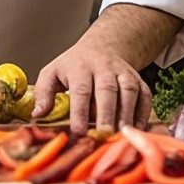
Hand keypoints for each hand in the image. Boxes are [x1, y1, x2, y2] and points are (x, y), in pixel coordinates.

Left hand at [32, 42, 151, 133]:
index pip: (80, 90)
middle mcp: (104, 68)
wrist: (102, 47)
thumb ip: (44, 93)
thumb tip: (38, 114)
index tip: (78, 132)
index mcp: (80, 67)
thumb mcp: (52, 72)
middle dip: (106, 113)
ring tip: (122, 135)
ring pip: (128, 91)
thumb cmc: (74, 66)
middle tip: (104, 135)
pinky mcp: (138, 79)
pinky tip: (136, 130)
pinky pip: (145, 95)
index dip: (80, 112)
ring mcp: (123, 73)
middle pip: (107, 90)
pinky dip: (143, 113)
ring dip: (127, 114)